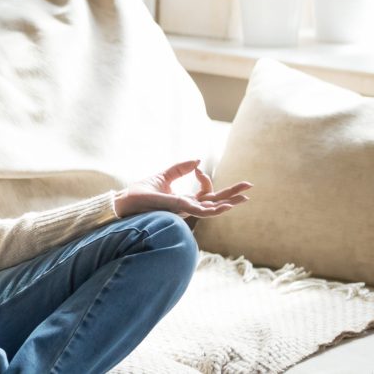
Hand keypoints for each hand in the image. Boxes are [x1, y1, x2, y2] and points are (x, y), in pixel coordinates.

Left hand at [115, 159, 251, 218]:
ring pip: (209, 209)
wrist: (123, 203)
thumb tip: (198, 160)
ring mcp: (181, 211)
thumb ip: (180, 169)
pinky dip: (211, 209)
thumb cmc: (139, 194)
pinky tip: (223, 206)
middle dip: (231, 194)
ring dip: (226, 204)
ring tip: (243, 199)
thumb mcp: (162, 177)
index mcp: (183, 199)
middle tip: (250, 188)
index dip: (206, 179)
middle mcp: (185, 207)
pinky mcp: (174, 211)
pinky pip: (196, 212)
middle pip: (214, 201)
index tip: (197, 169)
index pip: (205, 192)